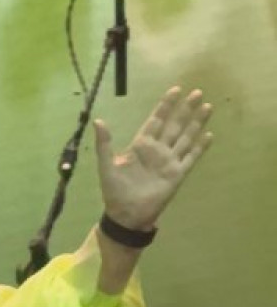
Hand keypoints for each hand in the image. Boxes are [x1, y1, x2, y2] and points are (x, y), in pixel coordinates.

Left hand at [94, 86, 213, 230]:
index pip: (156, 120)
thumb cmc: (115, 192)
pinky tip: (209, 135)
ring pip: (186, 137)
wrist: (127, 216)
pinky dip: (200, 147)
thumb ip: (104, 144)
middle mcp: (157, 150)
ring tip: (208, 107)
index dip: (165, 105)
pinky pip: (191, 157)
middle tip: (198, 92)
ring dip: (196, 123)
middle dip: (185, 109)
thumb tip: (98, 121)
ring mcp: (169, 161)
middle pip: (174, 124)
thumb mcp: (106, 166)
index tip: (176, 90)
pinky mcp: (177, 175)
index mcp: (141, 145)